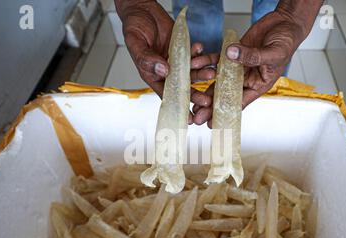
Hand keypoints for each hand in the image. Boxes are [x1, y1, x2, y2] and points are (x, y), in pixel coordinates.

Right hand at [115, 0, 215, 119]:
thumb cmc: (134, 27)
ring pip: (192, 71)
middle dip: (196, 93)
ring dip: (202, 72)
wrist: (142, 9)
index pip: (166, 95)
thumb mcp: (136, 43)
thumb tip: (163, 70)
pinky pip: (194, 54)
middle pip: (183, 86)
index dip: (178, 106)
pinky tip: (202, 50)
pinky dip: (200, 53)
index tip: (189, 118)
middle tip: (207, 100)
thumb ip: (147, 58)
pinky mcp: (183, 48)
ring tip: (211, 73)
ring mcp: (176, 60)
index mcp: (152, 74)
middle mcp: (166, 70)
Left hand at [191, 2, 320, 126]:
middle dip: (210, 107)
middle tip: (196, 117)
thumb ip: (252, 56)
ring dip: (204, 89)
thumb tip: (231, 55)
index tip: (212, 123)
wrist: (284, 24)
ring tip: (191, 98)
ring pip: (218, 81)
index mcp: (258, 85)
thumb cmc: (286, 42)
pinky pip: (216, 60)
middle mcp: (245, 79)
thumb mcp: (273, 53)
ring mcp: (237, 67)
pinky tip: (195, 65)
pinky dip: (206, 62)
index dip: (225, 113)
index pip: (240, 103)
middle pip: (225, 96)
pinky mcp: (231, 54)